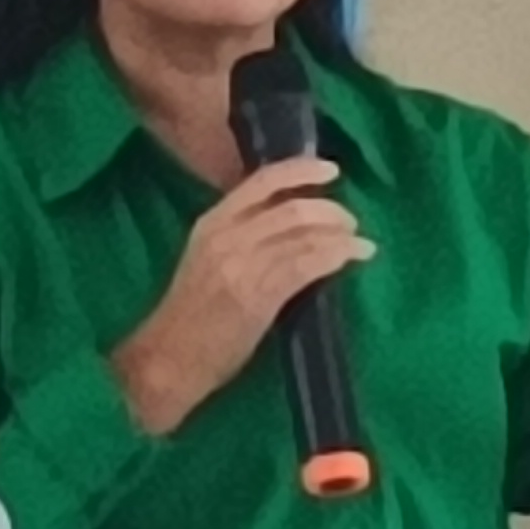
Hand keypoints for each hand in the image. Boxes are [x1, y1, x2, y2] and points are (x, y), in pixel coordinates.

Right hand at [109, 155, 371, 434]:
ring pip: (304, 235)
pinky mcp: (259, 296)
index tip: (330, 169)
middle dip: (330, 211)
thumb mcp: (208, 258)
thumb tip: (291, 220)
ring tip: (359, 243)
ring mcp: (243, 266)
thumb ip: (242, 235)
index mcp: (212, 222)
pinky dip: (338, 256)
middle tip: (350, 221)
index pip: (261, 181)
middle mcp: (227, 237)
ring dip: (341, 236)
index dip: (301, 170)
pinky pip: (308, 265)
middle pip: (291, 208)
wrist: (170, 358)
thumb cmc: (191, 314)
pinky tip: (353, 258)